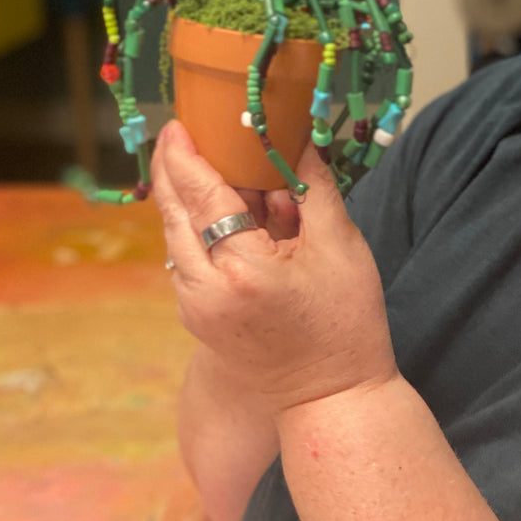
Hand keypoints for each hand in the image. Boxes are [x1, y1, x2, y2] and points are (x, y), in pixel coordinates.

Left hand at [151, 119, 397, 410]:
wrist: (331, 397)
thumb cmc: (346, 323)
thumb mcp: (341, 246)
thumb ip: (313, 187)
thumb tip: (299, 138)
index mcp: (241, 268)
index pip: (202, 195)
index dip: (187, 155)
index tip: (180, 124)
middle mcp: (204, 289)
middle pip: (174, 213)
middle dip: (174, 170)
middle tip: (180, 134)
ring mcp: (194, 307)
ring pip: (176, 236)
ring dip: (186, 199)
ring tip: (205, 166)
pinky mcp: (196, 317)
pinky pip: (187, 259)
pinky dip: (197, 229)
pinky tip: (221, 213)